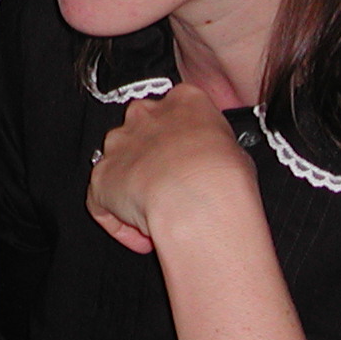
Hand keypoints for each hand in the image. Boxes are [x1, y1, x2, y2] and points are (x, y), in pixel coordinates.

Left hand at [87, 83, 258, 255]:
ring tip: (158, 216)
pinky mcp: (101, 177)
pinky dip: (119, 222)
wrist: (195, 198)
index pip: (178, 110)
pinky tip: (144, 237)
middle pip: (142, 131)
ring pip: (119, 163)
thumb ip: (217, 149)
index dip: (183, 140)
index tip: (191, 159)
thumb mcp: (239, 151)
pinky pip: (103, 201)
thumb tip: (219, 162)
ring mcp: (119, 145)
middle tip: (172, 188)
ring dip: (133, 188)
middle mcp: (145, 116)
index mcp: (184, 102)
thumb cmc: (222, 175)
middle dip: (152, 159)